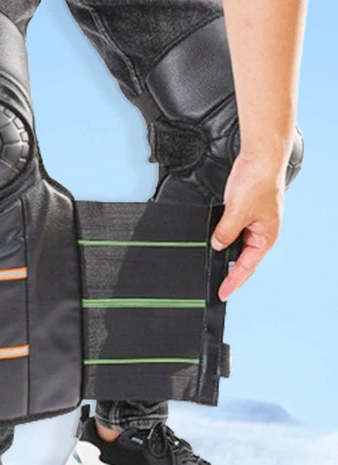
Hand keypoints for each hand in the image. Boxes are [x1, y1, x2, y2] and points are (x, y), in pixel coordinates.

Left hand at [211, 152, 286, 301]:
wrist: (259, 157)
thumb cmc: (258, 181)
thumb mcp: (236, 212)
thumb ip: (225, 232)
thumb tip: (217, 245)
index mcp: (265, 237)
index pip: (247, 267)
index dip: (233, 281)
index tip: (222, 293)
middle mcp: (261, 233)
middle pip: (242, 259)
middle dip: (229, 272)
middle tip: (214, 284)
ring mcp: (253, 223)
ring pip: (236, 246)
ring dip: (225, 254)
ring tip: (212, 268)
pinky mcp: (244, 213)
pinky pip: (232, 232)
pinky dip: (223, 239)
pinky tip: (213, 243)